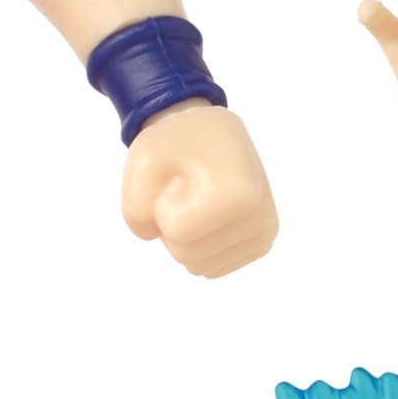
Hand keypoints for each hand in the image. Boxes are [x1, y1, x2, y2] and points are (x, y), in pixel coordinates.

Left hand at [121, 101, 277, 278]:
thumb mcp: (142, 161)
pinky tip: (209, 215)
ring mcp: (263, 234)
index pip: (175, 231)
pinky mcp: (260, 243)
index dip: (163, 204)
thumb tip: (154, 237)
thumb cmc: (176, 142)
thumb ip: (134, 209)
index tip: (180, 178)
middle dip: (172, 224)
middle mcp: (260, 218)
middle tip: (189, 189)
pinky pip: (213, 267)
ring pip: (199, 266)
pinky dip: (200, 245)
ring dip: (186, 236)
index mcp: (240, 193)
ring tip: (199, 200)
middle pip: (186, 255)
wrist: (210, 130)